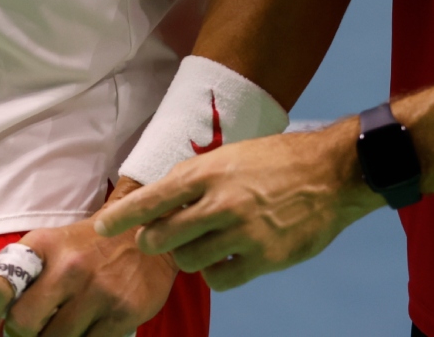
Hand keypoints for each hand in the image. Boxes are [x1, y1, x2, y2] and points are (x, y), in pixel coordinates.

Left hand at [0, 186, 178, 336]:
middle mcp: (69, 268)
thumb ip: (21, 286)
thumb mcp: (51, 250)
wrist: (145, 235)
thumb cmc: (88, 248)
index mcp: (43, 247)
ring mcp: (98, 292)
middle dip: (22, 335)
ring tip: (61, 328)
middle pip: (24, 325)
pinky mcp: (122, 314)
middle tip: (32, 330)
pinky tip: (84, 331)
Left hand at [92, 121, 382, 290]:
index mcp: (208, 171)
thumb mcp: (231, 156)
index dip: (122, 216)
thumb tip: (162, 199)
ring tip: (202, 244)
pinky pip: (219, 277)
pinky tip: (225, 258)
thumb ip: (197, 178)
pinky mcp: (263, 257)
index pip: (152, 197)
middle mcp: (220, 201)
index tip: (102, 227)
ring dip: (187, 256)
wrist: (331, 172)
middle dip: (153, 241)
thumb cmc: (278, 160)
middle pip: (161, 237)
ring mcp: (242, 232)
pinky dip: (216, 271)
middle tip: (158, 240)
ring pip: (187, 260)